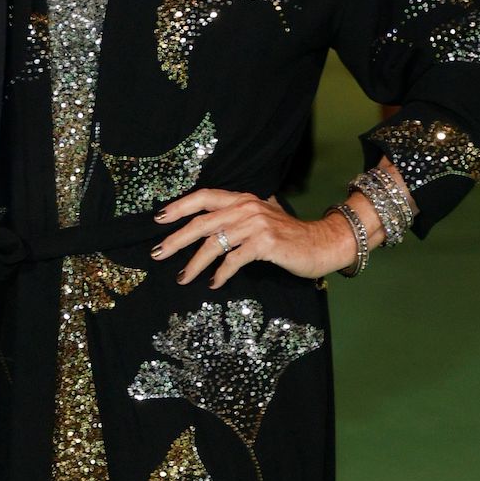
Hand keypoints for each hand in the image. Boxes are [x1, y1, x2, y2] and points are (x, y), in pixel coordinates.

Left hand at [150, 189, 362, 287]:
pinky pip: (234, 259)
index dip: (179, 206)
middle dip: (176, 239)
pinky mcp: (265, 243)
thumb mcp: (260, 218)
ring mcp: (256, 224)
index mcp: (241, 199)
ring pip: (214, 243)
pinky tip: (214, 283)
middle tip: (157, 253)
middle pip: (202, 222)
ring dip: (195, 263)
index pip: (204, 197)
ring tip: (183, 277)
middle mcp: (246, 207)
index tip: (159, 219)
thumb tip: (206, 227)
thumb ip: (236, 217)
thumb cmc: (288, 235)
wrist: (322, 243)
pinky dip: (221, 273)